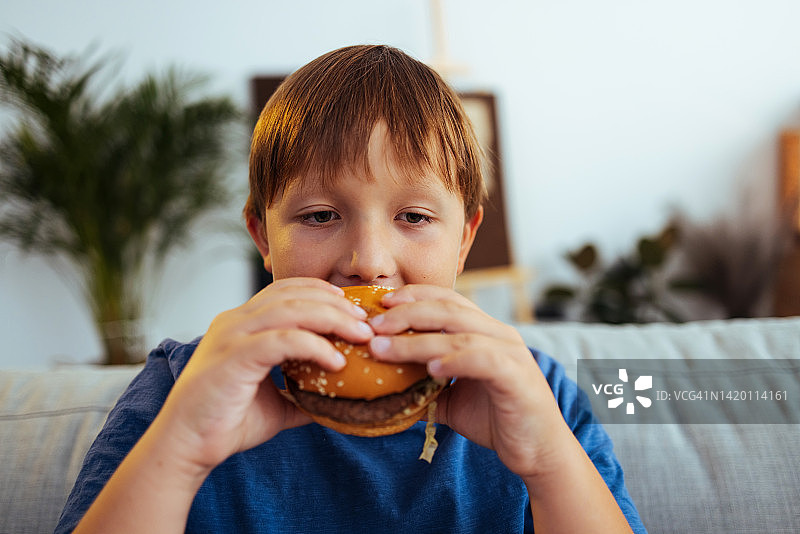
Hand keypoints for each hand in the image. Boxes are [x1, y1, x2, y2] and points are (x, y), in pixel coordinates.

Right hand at [152, 277, 373, 475]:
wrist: (186, 446)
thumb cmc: (226, 423)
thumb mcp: (274, 403)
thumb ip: (301, 393)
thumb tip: (336, 401)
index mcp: (240, 323)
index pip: (285, 290)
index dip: (321, 292)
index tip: (351, 306)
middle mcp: (235, 321)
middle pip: (294, 294)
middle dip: (336, 304)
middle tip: (366, 321)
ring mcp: (232, 336)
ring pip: (291, 310)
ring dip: (333, 319)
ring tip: (361, 335)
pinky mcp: (234, 356)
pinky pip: (283, 340)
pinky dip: (315, 346)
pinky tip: (336, 361)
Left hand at [367, 285, 569, 478]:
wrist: (539, 453)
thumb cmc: (497, 421)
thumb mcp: (452, 399)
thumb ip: (424, 386)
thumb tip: (384, 387)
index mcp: (486, 332)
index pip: (447, 300)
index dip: (413, 296)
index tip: (380, 304)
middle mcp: (500, 334)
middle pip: (448, 309)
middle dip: (407, 313)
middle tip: (375, 324)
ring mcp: (511, 353)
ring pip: (459, 334)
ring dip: (416, 340)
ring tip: (384, 348)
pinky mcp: (517, 377)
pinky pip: (483, 360)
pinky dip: (455, 360)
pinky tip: (430, 368)